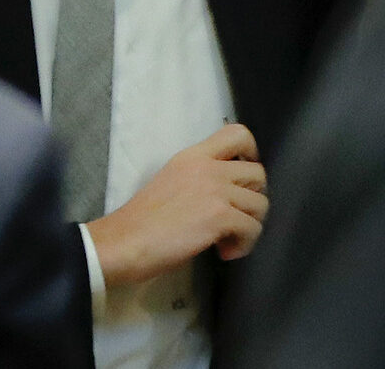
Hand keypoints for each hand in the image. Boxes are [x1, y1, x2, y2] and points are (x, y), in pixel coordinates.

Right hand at [85, 123, 267, 287]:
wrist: (123, 242)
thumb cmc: (141, 220)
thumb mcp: (171, 180)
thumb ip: (199, 177)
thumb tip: (226, 193)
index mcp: (193, 156)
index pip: (238, 133)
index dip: (252, 154)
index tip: (242, 179)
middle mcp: (208, 167)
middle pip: (258, 173)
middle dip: (252, 199)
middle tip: (234, 217)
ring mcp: (216, 191)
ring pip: (261, 204)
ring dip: (249, 226)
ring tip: (226, 240)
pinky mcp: (220, 216)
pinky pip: (253, 229)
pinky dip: (244, 245)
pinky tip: (223, 251)